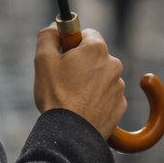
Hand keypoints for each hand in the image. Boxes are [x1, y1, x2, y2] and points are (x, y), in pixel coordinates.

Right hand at [33, 25, 126, 140]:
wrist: (71, 134)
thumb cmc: (56, 96)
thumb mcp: (43, 60)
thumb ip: (48, 36)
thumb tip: (54, 28)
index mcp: (96, 49)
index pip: (87, 34)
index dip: (72, 43)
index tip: (63, 55)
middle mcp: (113, 64)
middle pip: (95, 56)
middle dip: (81, 64)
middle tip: (64, 79)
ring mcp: (119, 86)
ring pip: (101, 77)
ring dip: (89, 82)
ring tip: (71, 98)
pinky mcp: (120, 106)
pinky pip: (107, 96)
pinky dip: (96, 99)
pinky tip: (82, 109)